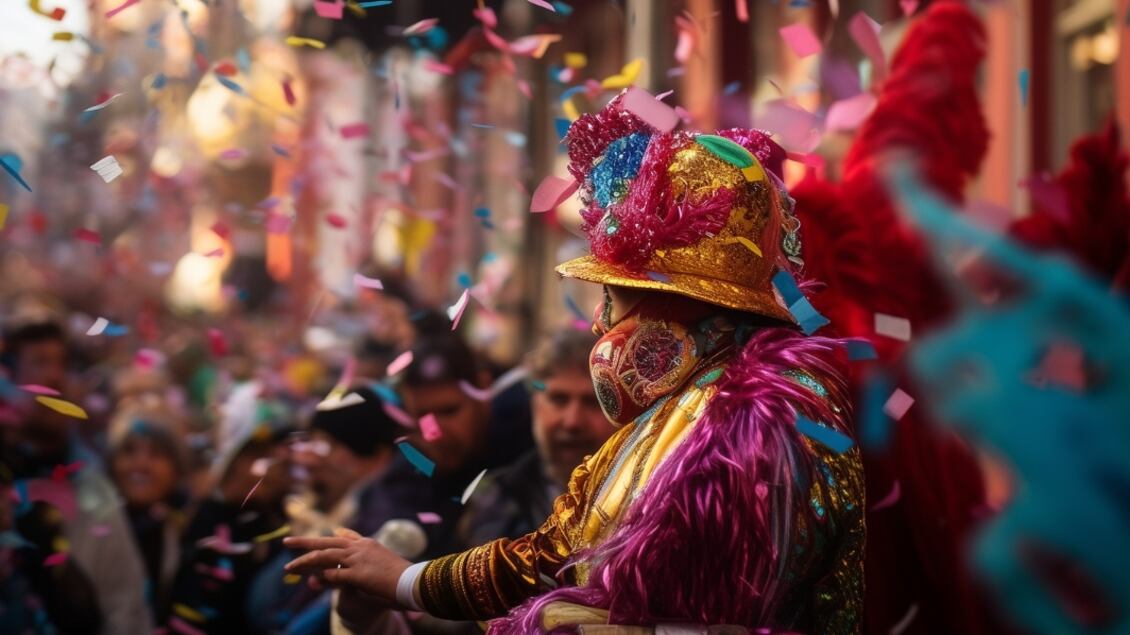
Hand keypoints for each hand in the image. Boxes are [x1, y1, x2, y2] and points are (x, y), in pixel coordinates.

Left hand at [284, 528, 410, 605]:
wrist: (414, 581)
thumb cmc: (403, 574)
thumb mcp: (383, 560)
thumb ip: (367, 553)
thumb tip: (349, 543)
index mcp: (367, 544)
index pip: (342, 538)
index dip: (326, 539)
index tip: (314, 540)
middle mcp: (360, 547)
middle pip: (326, 542)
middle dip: (304, 542)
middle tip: (287, 542)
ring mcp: (358, 559)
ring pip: (324, 557)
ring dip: (304, 562)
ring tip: (289, 568)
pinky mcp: (357, 574)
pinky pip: (333, 575)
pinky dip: (320, 578)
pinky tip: (310, 581)